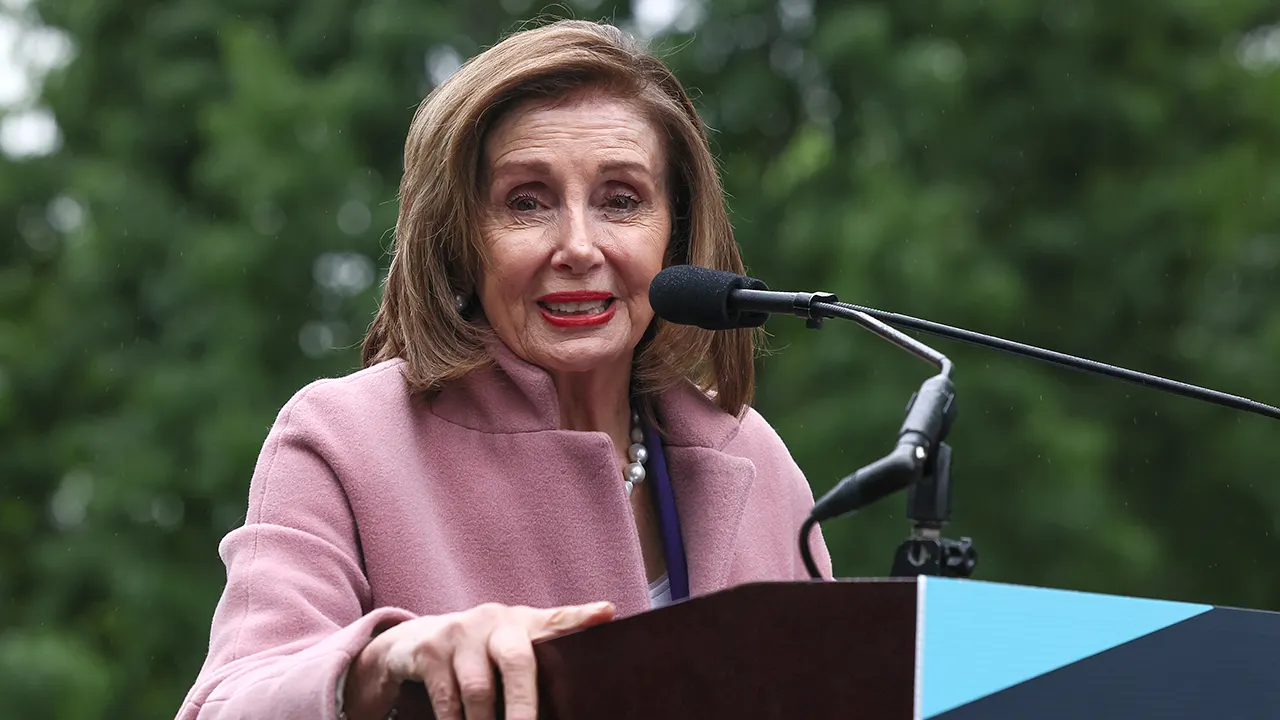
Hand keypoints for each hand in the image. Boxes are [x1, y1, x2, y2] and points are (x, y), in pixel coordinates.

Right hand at [346, 601, 615, 719]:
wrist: (411, 643)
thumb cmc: (476, 658)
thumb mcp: (505, 652)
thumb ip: (534, 666)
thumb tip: (571, 702)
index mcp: (522, 623)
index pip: (556, 619)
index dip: (581, 616)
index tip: (606, 613)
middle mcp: (494, 620)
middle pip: (518, 661)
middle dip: (526, 706)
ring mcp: (460, 632)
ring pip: (480, 691)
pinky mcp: (430, 650)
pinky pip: (448, 700)